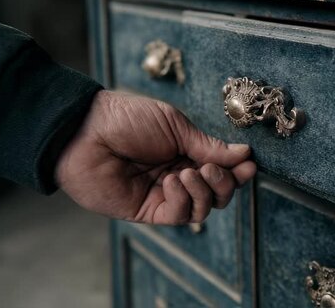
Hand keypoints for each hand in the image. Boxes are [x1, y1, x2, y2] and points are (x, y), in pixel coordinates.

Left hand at [56, 90, 255, 224]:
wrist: (85, 130)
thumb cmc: (127, 119)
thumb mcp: (175, 126)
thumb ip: (209, 146)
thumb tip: (244, 154)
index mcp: (186, 152)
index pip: (221, 170)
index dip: (237, 172)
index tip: (249, 166)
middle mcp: (178, 175)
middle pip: (216, 194)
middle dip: (223, 183)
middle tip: (210, 169)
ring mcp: (163, 194)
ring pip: (201, 209)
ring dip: (203, 192)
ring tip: (186, 172)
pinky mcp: (146, 211)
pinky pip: (178, 216)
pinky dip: (182, 200)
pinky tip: (172, 181)